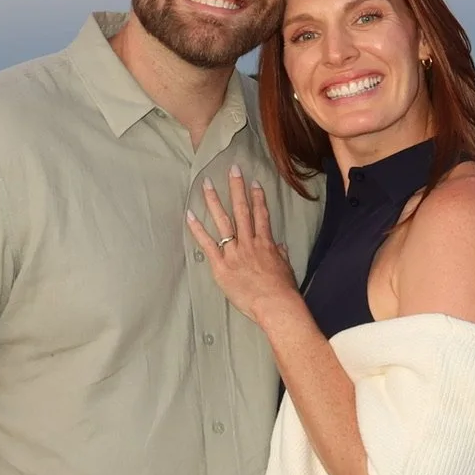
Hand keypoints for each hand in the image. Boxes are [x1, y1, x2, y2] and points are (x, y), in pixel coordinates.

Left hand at [187, 165, 301, 325]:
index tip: (254, 182)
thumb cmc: (283, 290)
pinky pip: (207, 244)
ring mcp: (234, 252)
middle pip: (242, 210)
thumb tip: (279, 246)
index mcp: (265, 243)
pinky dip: (197, 229)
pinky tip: (189, 215)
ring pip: (223, 221)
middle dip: (237, 188)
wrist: (276, 304)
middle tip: (232, 170)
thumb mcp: (285, 268)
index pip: (261, 214)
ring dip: (214, 201)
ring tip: (206, 184)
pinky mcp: (222, 265)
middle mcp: (249, 242)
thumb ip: (280, 254)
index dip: (258, 197)